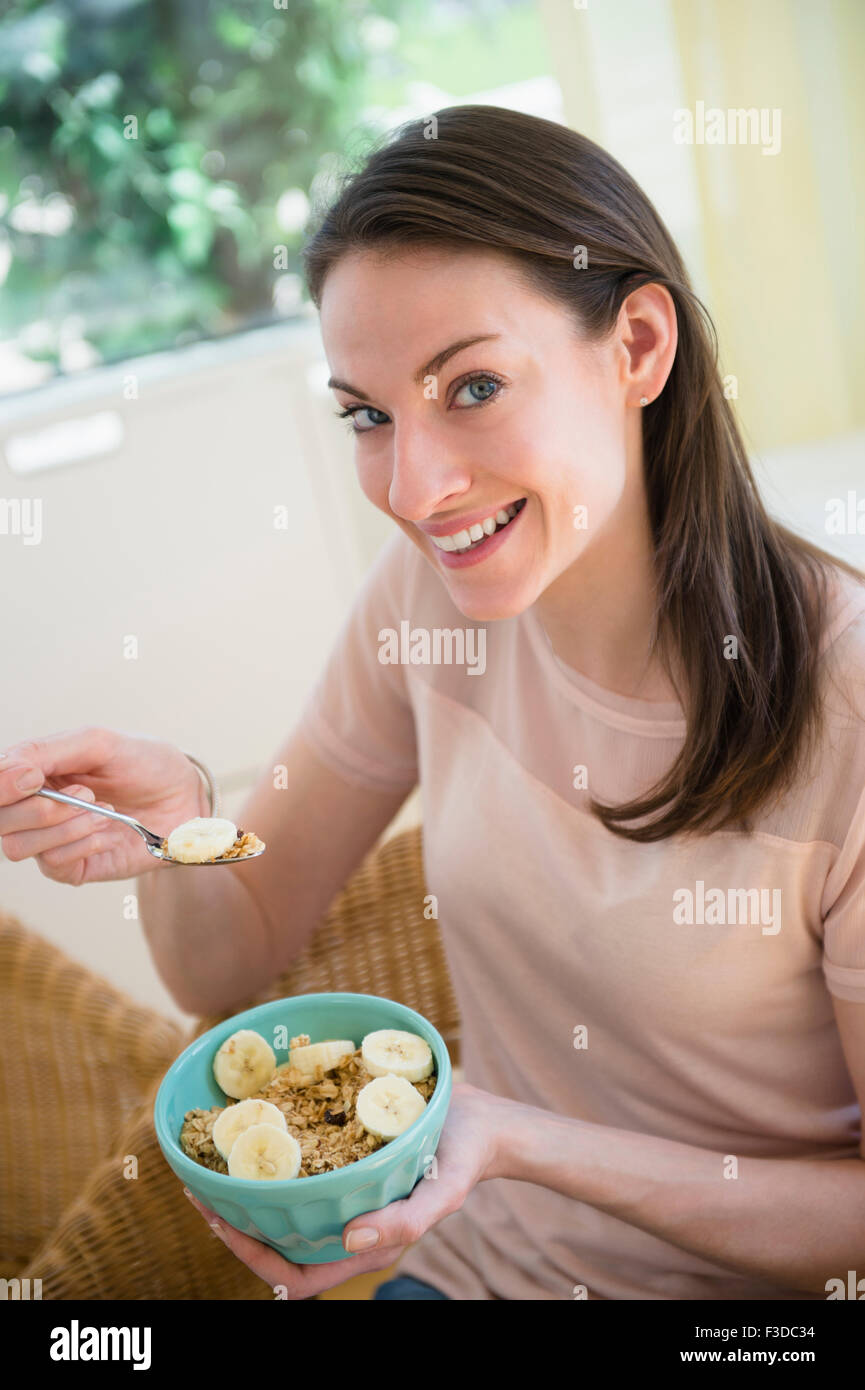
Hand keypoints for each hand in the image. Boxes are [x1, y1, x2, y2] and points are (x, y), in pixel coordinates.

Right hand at [0, 726, 208, 882]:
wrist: (184, 795)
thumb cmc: (142, 762)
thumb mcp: (99, 743)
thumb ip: (49, 751)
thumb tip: (11, 771)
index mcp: (32, 772)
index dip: (3, 787)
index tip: (33, 779)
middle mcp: (33, 807)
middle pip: (0, 821)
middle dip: (41, 810)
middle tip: (88, 794)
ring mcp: (51, 840)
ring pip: (19, 847)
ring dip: (66, 828)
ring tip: (104, 812)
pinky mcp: (73, 866)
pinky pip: (54, 865)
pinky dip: (83, 845)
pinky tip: (109, 833)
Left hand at [183, 1081, 512, 1298]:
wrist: (483, 1120)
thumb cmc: (466, 1158)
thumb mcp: (446, 1190)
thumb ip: (405, 1220)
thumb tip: (351, 1241)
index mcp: (365, 1245)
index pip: (296, 1279)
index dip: (253, 1259)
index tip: (221, 1221)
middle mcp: (348, 1226)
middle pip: (278, 1246)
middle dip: (234, 1225)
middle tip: (201, 1187)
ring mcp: (345, 1197)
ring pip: (283, 1212)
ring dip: (247, 1195)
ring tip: (215, 1163)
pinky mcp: (346, 1165)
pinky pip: (300, 1175)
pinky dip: (272, 1162)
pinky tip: (254, 1131)